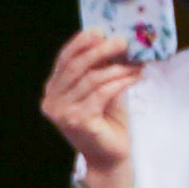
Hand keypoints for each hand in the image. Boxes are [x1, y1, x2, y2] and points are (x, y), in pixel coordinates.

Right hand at [39, 30, 139, 175]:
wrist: (109, 156)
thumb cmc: (106, 122)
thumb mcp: (101, 89)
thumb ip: (100, 69)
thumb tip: (114, 41)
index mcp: (53, 90)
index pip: (64, 59)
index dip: (81, 42)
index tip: (101, 31)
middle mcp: (52, 100)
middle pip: (76, 66)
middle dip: (101, 51)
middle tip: (123, 43)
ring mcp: (62, 112)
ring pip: (91, 79)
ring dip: (118, 68)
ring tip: (136, 64)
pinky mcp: (78, 121)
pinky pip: (102, 93)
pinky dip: (120, 82)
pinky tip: (134, 77)